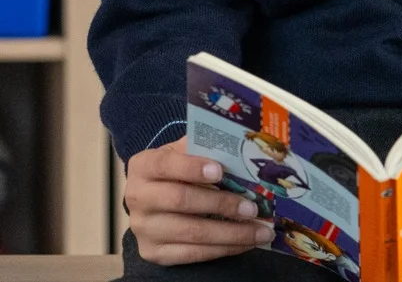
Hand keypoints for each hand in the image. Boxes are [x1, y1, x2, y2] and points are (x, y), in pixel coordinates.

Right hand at [125, 134, 274, 265]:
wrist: (151, 197)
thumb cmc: (174, 169)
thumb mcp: (181, 152)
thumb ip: (201, 148)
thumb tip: (238, 149)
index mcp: (143, 166)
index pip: (166, 165)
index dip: (192, 168)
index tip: (220, 171)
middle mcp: (138, 198)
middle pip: (182, 201)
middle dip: (221, 204)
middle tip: (252, 207)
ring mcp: (145, 230)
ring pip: (192, 233)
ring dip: (231, 233)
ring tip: (260, 231)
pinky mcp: (155, 254)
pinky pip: (193, 255)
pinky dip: (223, 249)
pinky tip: (245, 243)